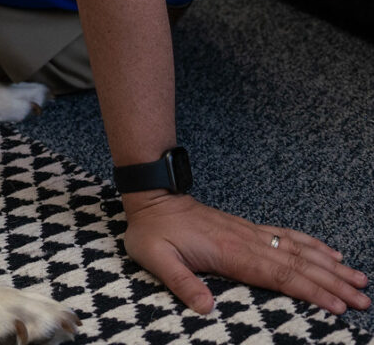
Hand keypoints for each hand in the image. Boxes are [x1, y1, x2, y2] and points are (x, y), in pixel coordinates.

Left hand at [122, 192, 370, 315]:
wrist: (151, 197)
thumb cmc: (152, 231)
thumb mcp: (156, 258)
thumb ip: (181, 282)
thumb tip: (206, 308)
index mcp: (230, 252)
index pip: (278, 275)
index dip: (309, 290)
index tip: (337, 305)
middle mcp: (246, 241)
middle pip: (297, 263)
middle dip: (331, 282)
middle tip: (362, 297)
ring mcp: (248, 233)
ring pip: (296, 249)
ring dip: (328, 263)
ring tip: (357, 276)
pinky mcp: (246, 229)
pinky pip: (285, 236)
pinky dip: (310, 243)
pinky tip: (327, 251)